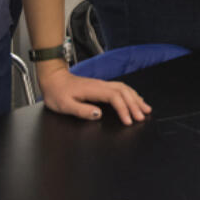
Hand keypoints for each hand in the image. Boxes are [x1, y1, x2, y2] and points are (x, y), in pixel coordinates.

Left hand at [36, 63, 150, 124]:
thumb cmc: (57, 93)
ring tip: (145, 108)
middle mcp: (101, 85)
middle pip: (124, 92)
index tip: (129, 121)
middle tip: (143, 116)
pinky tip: (135, 99)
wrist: (53, 78)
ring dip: (136, 98)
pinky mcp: (101, 86)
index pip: (115, 97)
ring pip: (124, 88)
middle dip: (135, 104)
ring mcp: (102, 84)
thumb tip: (99, 114)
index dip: (124, 109)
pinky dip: (131, 94)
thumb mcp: (64, 105)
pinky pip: (121, 88)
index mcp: (94, 90)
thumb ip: (81, 110)